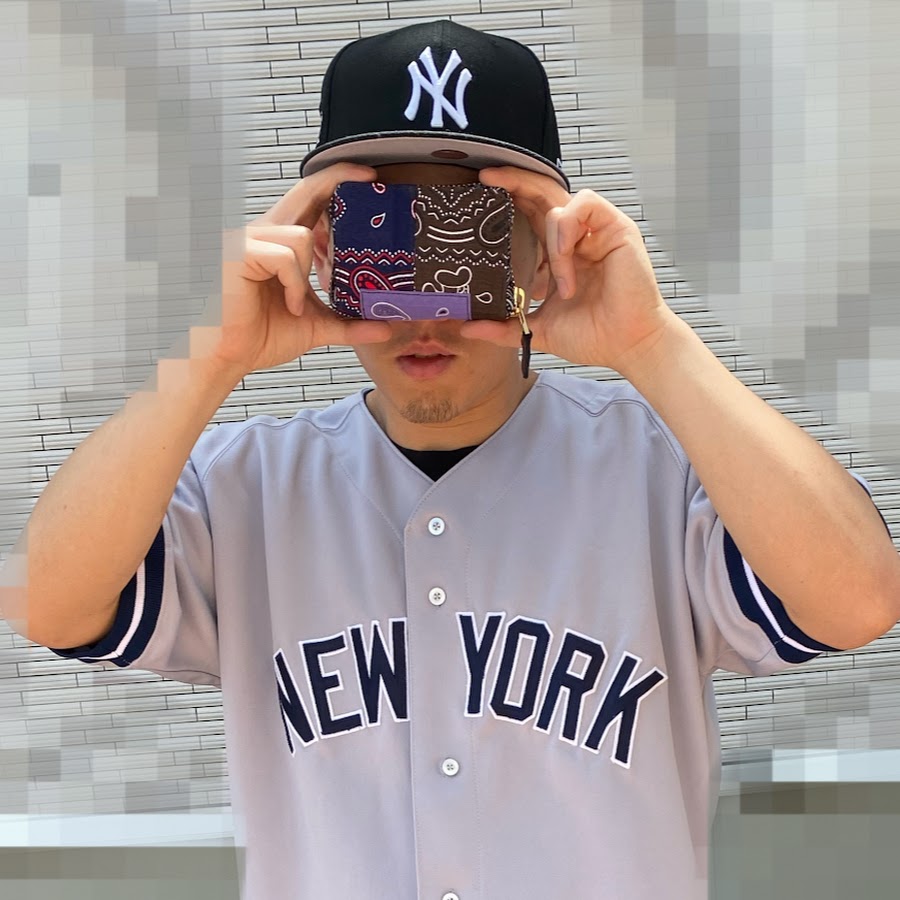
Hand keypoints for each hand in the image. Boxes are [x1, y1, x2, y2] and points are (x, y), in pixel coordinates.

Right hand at [197, 163, 391, 378]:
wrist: (229, 357)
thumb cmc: (259, 336)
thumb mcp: (316, 326)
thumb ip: (350, 323)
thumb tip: (385, 327)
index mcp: (281, 242)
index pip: (310, 199)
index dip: (337, 181)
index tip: (367, 176)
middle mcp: (265, 234)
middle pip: (305, 191)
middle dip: (338, 180)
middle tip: (369, 179)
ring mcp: (249, 240)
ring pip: (301, 235)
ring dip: (307, 274)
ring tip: (297, 302)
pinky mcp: (239, 253)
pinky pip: (285, 257)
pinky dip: (294, 285)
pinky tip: (288, 305)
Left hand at [459, 167, 677, 375]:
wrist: (625, 346)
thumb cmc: (592, 335)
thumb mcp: (536, 330)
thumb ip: (503, 327)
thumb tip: (467, 329)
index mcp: (558, 253)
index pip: (529, 212)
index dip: (508, 196)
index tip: (481, 187)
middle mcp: (576, 236)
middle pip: (542, 193)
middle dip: (514, 181)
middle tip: (487, 176)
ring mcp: (596, 231)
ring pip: (559, 205)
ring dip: (551, 243)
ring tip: (562, 286)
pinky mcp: (616, 228)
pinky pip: (582, 207)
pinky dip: (567, 232)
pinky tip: (569, 260)